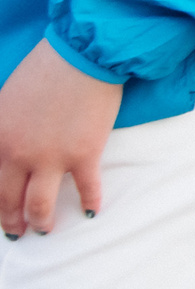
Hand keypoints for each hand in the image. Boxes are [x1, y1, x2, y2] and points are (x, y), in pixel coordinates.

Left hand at [0, 40, 120, 236]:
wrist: (82, 56)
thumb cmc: (44, 70)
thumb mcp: (5, 102)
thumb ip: (3, 131)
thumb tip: (7, 152)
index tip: (1, 213)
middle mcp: (18, 155)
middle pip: (10, 201)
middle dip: (13, 222)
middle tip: (19, 232)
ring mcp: (52, 158)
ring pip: (41, 205)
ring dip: (42, 222)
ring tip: (46, 230)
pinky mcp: (84, 155)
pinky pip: (86, 188)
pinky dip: (90, 202)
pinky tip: (91, 210)